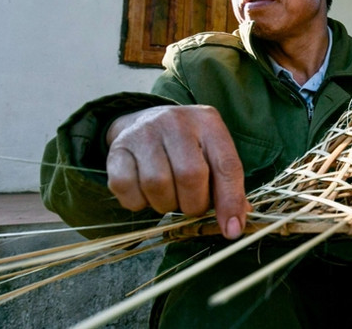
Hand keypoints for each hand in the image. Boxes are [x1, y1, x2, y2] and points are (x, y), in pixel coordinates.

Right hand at [105, 105, 249, 238]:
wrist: (143, 121)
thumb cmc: (187, 146)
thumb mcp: (213, 154)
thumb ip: (227, 186)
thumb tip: (234, 225)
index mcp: (208, 123)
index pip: (226, 165)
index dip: (230, 201)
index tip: (231, 230)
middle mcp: (176, 122)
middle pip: (190, 176)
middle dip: (193, 204)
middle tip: (191, 205)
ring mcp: (144, 133)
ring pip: (157, 184)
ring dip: (165, 204)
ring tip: (169, 196)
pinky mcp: (117, 149)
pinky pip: (126, 188)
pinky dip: (138, 202)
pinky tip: (146, 193)